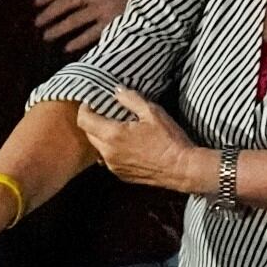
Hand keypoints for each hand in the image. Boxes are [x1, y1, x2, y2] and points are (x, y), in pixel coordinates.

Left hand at [34, 0, 139, 53]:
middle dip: (49, 13)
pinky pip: (89, 34)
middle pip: (67, 1)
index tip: (37, 3)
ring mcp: (106, 6)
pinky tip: (67, 47)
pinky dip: (76, 41)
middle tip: (38, 22)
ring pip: (74, 19)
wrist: (161, 4)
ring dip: (57, 29)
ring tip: (46, 36)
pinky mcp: (113, 23)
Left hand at [79, 86, 207, 195]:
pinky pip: (108, 159)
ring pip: (97, 147)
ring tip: (116, 127)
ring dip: (101, 136)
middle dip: (92, 121)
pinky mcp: (121, 175)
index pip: (84, 120)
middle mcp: (108, 153)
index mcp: (112, 135)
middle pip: (88, 134)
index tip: (92, 102)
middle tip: (104, 112)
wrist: (182, 169)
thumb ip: (131, 99)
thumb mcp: (152, 112)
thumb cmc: (169, 140)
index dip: (84, 108)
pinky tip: (125, 143)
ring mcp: (113, 166)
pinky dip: (110, 149)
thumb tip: (117, 90)